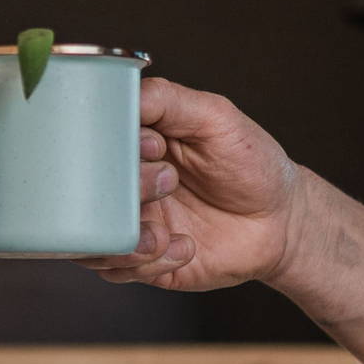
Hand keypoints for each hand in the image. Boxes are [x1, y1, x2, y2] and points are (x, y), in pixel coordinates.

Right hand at [81, 78, 304, 291]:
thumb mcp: (215, 117)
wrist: (282, 221)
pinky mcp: (142, 262)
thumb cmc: (250, 162)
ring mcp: (130, 224)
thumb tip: (121, 94)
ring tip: (166, 231)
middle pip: (82, 193)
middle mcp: (122, 184)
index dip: (111, 148)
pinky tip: (185, 247)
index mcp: (130, 145)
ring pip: (89, 238)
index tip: (155, 148)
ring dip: (129, 237)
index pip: (87, 144)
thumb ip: (167, 100)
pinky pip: (117, 269)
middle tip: (169, 184)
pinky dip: (150, 261)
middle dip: (125, 193)